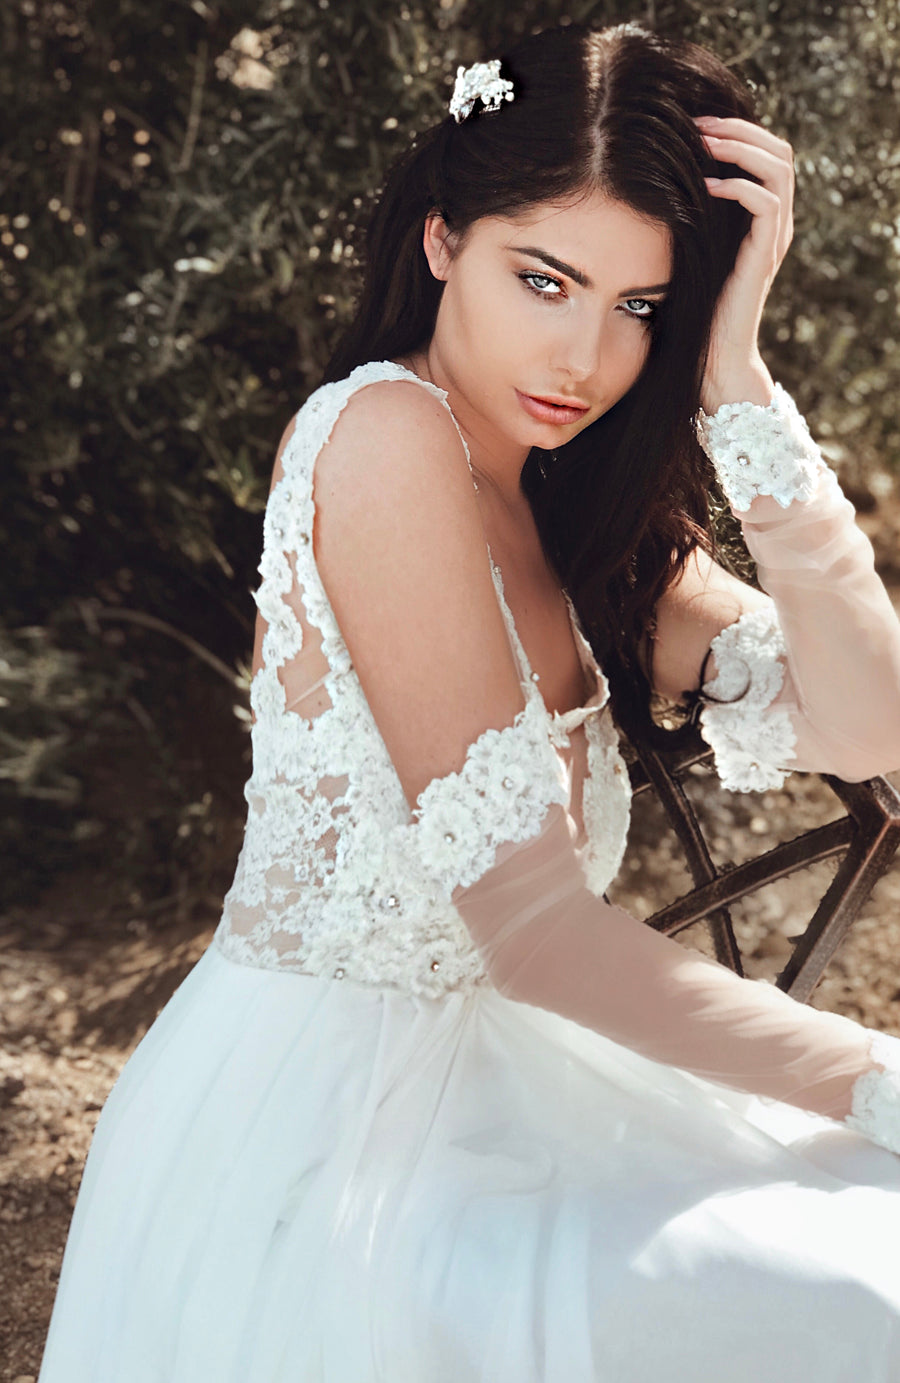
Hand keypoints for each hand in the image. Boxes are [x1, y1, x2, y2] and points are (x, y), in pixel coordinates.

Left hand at [693, 114, 795, 412]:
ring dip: (741, 147)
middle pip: (779, 151)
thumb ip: (686, 217)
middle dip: (740, 128)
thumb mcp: (687, 251)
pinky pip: (766, 203)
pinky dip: (738, 185)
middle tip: (699, 122)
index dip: (737, 129)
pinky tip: (706, 185)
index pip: (766, 154)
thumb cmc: (693, 310)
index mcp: (761, 219)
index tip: (694, 123)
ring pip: (779, 168)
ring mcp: (774, 238)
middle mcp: (775, 224)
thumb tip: (651, 181)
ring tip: (704, 142)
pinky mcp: (765, 255)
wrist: (713, 357)